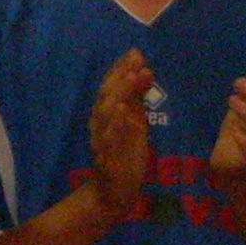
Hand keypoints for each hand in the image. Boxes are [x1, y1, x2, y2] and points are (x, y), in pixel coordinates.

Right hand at [87, 51, 154, 217]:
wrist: (113, 192)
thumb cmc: (124, 154)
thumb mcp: (134, 123)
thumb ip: (137, 99)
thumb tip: (145, 71)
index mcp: (106, 115)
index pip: (110, 86)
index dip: (120, 68)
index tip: (135, 52)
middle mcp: (100, 124)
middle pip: (106, 95)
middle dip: (121, 76)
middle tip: (137, 60)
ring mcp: (101, 141)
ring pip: (105, 114)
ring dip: (120, 94)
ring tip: (133, 78)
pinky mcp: (107, 160)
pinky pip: (109, 141)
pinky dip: (115, 125)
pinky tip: (123, 112)